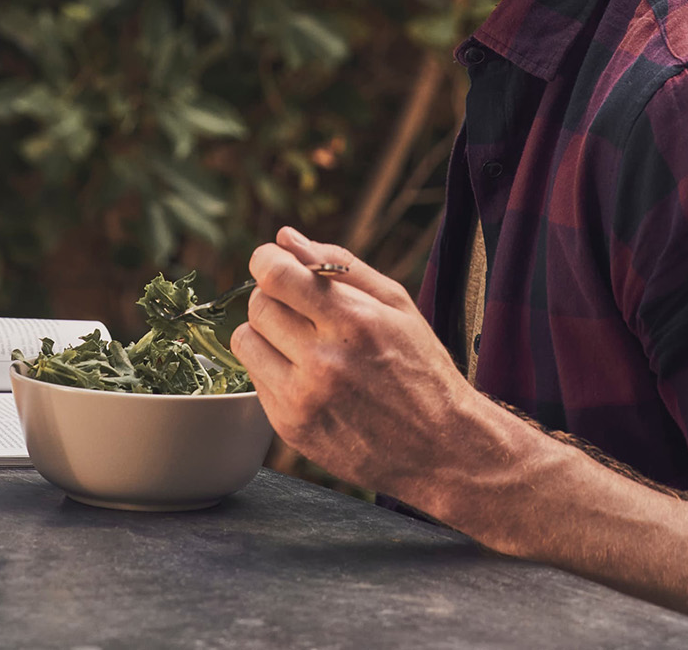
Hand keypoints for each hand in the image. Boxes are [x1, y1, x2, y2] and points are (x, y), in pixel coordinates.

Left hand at [230, 225, 494, 498]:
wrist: (441, 449)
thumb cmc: (422, 370)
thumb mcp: (397, 305)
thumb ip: (340, 264)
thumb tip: (285, 238)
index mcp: (354, 322)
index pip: (274, 275)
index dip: (267, 260)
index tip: (273, 262)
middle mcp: (324, 361)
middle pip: (258, 304)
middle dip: (273, 296)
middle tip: (299, 307)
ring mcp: (304, 399)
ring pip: (246, 340)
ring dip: (266, 333)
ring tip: (300, 341)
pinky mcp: (291, 428)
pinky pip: (255, 379)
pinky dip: (273, 370)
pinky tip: (307, 376)